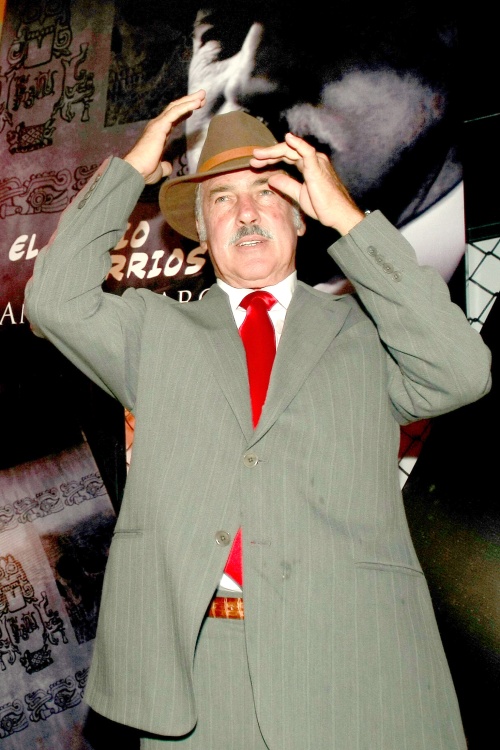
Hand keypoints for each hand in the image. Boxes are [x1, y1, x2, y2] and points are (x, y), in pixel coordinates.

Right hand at [124, 90, 205, 182]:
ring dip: (190, 100)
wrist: (136, 171)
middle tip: (202, 96)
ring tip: (202, 95)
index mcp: (158, 134)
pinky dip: (186, 106)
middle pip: (175, 108)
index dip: (185, 111)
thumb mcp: (160, 168)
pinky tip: (196, 103)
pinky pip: (175, 112)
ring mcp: (157, 124)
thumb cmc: (145, 171)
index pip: (173, 118)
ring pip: (176, 107)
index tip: (196, 108)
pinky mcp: (159, 126)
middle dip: (189, 101)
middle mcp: (157, 126)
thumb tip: (168, 166)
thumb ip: (165, 164)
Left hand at [250, 132, 364, 234]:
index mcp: (308, 166)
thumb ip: (286, 185)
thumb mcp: (299, 195)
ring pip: (292, 150)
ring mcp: (316, 161)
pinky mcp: (318, 167)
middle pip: (287, 151)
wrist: (338, 215)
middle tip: (253, 158)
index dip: (271, 159)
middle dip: (269, 154)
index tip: (256, 164)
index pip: (287, 157)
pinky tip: (287, 139)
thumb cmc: (323, 206)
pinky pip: (307, 151)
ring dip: (274, 151)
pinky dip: (297, 144)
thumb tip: (272, 179)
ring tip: (258, 154)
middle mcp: (313, 160)